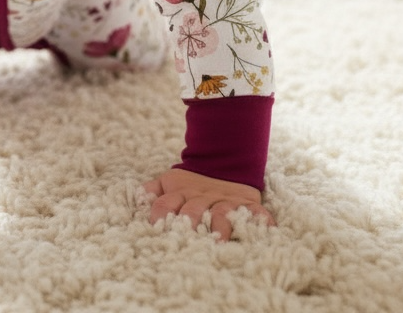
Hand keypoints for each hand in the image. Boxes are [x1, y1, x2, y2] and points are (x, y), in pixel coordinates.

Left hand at [142, 168, 274, 240]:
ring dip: (220, 227)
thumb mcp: (169, 182)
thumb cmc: (191, 183)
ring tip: (220, 241)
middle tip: (187, 236)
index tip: (155, 228)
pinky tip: (265, 231)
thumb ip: (152, 191)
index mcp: (180, 193)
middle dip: (188, 223)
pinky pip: (256, 213)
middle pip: (192, 211)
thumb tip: (137, 198)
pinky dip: (261, 221)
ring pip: (221, 214)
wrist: (224, 161)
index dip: (159, 214)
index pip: (165, 204)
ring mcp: (225, 202)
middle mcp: (202, 199)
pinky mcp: (247, 205)